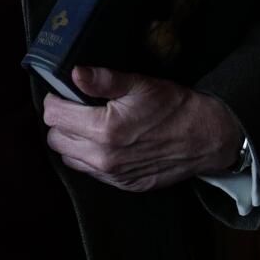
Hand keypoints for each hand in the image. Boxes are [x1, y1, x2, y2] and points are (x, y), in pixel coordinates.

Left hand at [42, 66, 244, 193]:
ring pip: (69, 159)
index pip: (53, 117)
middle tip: (79, 108)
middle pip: (55, 140)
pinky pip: (90, 172)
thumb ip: (104, 80)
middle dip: (62, 121)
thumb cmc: (174, 107)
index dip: (56, 100)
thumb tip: (75, 73)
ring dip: (73, 141)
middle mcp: (104, 158)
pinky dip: (90, 157)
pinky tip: (107, 142)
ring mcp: (113, 175)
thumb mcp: (140, 84)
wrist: (205, 137)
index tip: (65, 93)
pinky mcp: (122, 185)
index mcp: (104, 130)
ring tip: (91, 125)